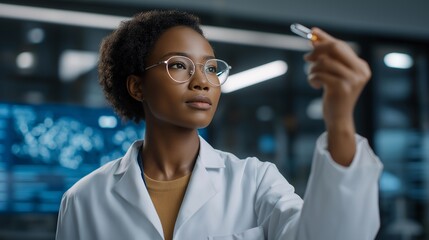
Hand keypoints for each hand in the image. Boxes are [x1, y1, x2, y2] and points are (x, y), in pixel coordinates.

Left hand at [304, 28, 370, 165]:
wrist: (338, 119)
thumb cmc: (334, 97)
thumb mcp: (332, 75)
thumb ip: (328, 59)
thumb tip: (315, 40)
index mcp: (361, 66)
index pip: (342, 45)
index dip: (325, 38)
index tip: (312, 32)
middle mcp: (361, 71)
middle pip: (336, 48)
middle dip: (318, 49)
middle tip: (306, 57)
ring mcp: (353, 79)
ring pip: (325, 61)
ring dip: (313, 68)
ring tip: (313, 77)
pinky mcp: (342, 88)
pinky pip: (320, 74)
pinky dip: (312, 78)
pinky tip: (315, 85)